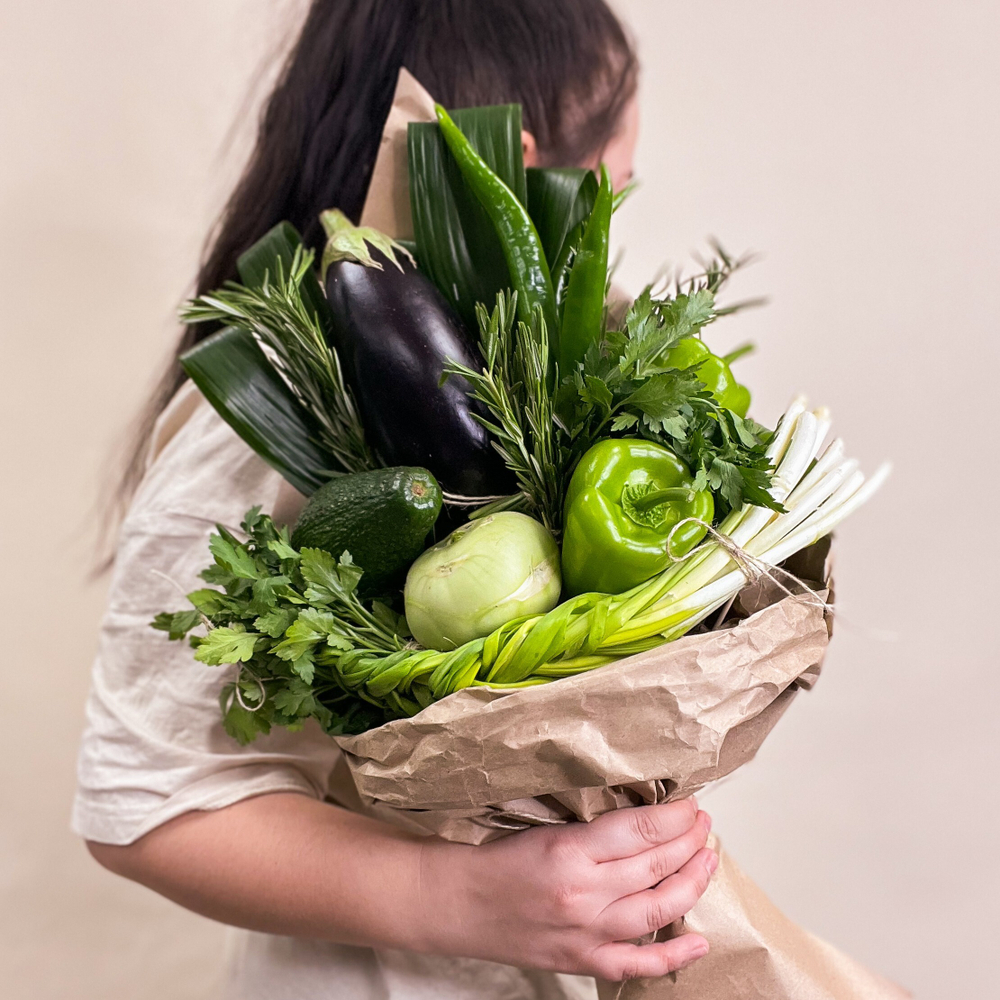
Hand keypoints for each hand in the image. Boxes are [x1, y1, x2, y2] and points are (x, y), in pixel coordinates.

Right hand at [420, 798, 716, 979]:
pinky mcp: (581, 960)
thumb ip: (592, 826)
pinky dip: (673, 956)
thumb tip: (643, 817)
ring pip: (656, 910)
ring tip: (707, 860)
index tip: (689, 805)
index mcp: (570, 849)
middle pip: (655, 866)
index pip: (640, 829)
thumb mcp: (545, 825)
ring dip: (690, 884)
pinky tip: (699, 940)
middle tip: (703, 825)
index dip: (674, 816)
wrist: (459, 903)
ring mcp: (586, 932)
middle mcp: (583, 892)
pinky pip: (637, 964)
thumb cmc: (496, 857)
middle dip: (688, 842)